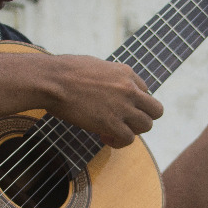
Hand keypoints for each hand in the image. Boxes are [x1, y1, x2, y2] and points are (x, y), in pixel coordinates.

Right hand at [45, 55, 164, 146]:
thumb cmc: (64, 72)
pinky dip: (118, 142)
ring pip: (146, 126)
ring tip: (113, 131)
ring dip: (131, 131)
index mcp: (126, 71)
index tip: (116, 107)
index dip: (132, 102)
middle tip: (123, 122)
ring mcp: (122, 106)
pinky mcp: (111, 123)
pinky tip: (104, 138)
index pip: (145, 91)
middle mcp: (129, 88)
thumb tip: (107, 86)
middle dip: (141, 118)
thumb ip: (108, 76)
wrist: (51, 80)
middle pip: (155, 110)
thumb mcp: (94, 65)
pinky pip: (128, 139)